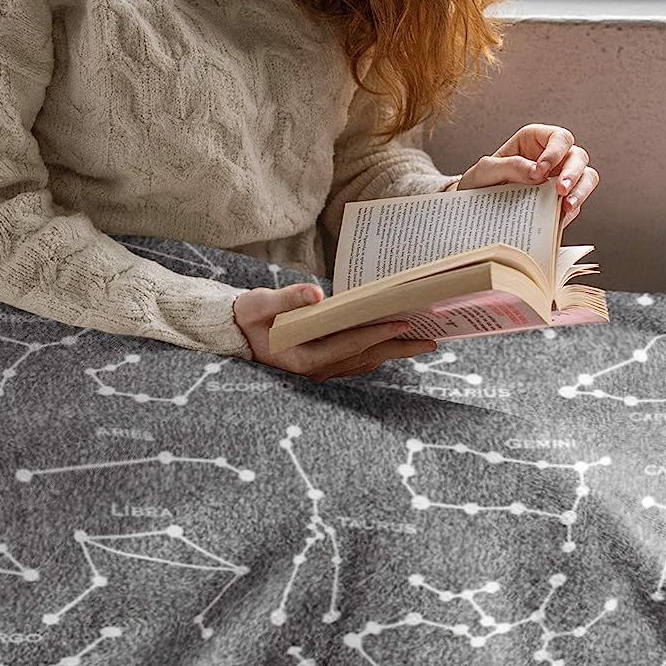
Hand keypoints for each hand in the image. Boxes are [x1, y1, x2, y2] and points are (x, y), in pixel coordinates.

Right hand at [232, 285, 436, 382]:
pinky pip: (356, 361)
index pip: (348, 344)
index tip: (403, 322)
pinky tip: (393, 344)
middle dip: (398, 348)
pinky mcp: (322, 366)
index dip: (377, 333)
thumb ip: (287, 299)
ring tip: (422, 342)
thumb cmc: (247, 316)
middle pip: (365, 357)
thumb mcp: (260, 304)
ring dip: (392, 352)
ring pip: (364, 361)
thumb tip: (315, 294)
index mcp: (303, 358)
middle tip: (431, 341)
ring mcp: (321, 371)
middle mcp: (316, 370)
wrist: (234, 333)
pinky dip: (378, 352)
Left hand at [454, 123, 599, 227]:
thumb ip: (508, 166)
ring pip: (587, 178)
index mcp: (535, 142)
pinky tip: (558, 218)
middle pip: (578, 156)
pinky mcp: (560, 202)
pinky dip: (570, 211)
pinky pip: (575, 204)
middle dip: (573, 172)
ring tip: (566, 205)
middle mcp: (552, 158)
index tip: (541, 170)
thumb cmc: (479, 182)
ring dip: (581, 190)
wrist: (474, 210)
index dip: (555, 151)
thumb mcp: (484, 171)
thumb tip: (536, 172)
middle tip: (561, 190)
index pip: (558, 137)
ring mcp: (559, 180)